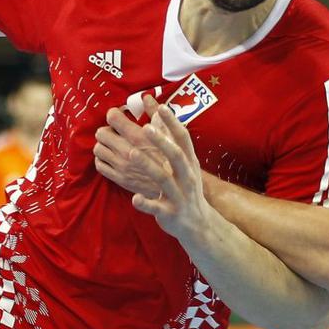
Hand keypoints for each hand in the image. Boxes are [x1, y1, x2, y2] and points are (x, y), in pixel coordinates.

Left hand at [94, 95, 167, 198]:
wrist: (180, 195)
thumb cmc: (176, 162)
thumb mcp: (172, 136)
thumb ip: (156, 115)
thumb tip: (146, 97)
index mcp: (141, 138)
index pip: (114, 118)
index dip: (114, 114)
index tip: (121, 115)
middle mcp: (129, 152)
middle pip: (102, 133)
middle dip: (107, 130)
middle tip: (116, 132)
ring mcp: (123, 169)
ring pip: (98, 150)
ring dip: (104, 146)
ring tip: (114, 146)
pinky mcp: (121, 182)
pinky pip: (100, 167)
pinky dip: (102, 161)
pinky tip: (112, 160)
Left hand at [127, 103, 212, 239]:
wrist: (198, 223)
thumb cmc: (186, 186)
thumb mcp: (185, 163)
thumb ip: (170, 136)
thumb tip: (156, 106)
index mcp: (189, 161)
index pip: (183, 138)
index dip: (173, 122)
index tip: (161, 107)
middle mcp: (186, 176)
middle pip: (175, 155)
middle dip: (161, 141)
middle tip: (145, 127)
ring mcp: (179, 194)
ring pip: (164, 178)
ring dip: (148, 166)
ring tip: (131, 154)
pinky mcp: (170, 212)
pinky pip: (157, 207)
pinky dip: (146, 203)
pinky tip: (134, 198)